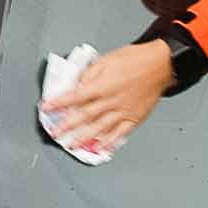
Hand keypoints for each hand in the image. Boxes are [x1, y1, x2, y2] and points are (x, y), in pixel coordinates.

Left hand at [46, 38, 176, 157]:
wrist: (160, 64)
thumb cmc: (135, 59)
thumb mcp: (107, 60)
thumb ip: (90, 74)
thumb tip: (76, 85)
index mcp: (102, 86)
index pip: (75, 96)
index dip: (59, 103)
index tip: (47, 108)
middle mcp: (111, 101)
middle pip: (85, 116)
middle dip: (67, 126)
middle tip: (55, 134)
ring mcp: (123, 111)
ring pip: (100, 127)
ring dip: (84, 138)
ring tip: (72, 145)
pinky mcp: (134, 117)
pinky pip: (120, 133)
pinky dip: (110, 142)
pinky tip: (101, 148)